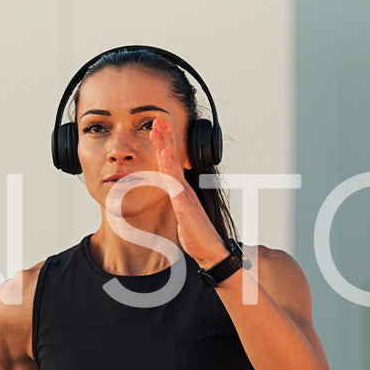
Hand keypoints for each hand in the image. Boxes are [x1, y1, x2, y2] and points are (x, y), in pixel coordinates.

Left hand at [149, 115, 229, 267]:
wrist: (210, 250)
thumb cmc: (196, 235)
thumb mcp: (181, 215)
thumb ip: (175, 203)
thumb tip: (170, 197)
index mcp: (182, 190)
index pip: (172, 163)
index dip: (165, 145)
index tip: (159, 129)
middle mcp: (184, 188)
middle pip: (173, 159)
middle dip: (165, 138)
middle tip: (158, 119)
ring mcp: (185, 195)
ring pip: (173, 167)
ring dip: (165, 147)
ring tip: (159, 131)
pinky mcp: (184, 206)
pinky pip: (175, 185)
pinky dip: (169, 170)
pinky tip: (165, 158)